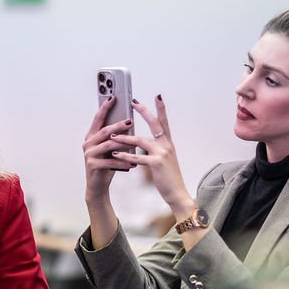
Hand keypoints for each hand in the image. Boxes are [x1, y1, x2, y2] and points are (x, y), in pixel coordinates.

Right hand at [82, 95, 136, 199]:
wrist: (98, 185)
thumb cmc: (106, 165)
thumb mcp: (110, 148)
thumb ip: (114, 136)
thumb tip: (128, 121)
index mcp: (92, 136)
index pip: (98, 118)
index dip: (105, 107)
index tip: (113, 97)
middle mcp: (88, 143)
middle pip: (104, 130)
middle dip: (118, 125)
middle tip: (130, 120)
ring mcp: (89, 154)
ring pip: (108, 145)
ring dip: (123, 143)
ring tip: (135, 141)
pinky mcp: (92, 165)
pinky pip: (110, 161)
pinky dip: (123, 161)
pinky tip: (132, 163)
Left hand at [107, 95, 195, 217]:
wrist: (177, 192)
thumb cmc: (168, 177)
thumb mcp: (165, 159)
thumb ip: (158, 149)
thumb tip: (148, 142)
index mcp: (168, 143)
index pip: (164, 122)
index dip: (161, 109)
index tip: (157, 96)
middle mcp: (166, 145)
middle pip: (155, 124)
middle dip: (144, 111)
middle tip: (134, 102)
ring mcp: (162, 153)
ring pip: (140, 141)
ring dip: (124, 138)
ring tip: (112, 135)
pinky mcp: (156, 163)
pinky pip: (137, 157)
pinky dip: (124, 155)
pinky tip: (114, 153)